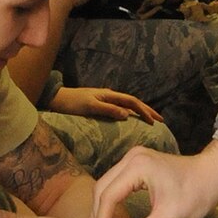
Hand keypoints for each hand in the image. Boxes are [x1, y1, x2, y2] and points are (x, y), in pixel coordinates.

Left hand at [51, 86, 165, 124]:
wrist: (57, 100)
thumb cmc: (71, 103)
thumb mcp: (90, 106)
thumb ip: (108, 109)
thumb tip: (127, 115)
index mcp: (109, 95)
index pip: (132, 102)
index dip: (144, 111)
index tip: (154, 122)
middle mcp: (109, 96)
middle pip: (133, 102)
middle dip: (147, 111)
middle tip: (161, 121)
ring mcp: (105, 100)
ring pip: (128, 105)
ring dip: (140, 112)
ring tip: (151, 120)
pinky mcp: (100, 105)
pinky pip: (120, 109)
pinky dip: (130, 113)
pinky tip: (132, 119)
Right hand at [91, 138, 217, 217]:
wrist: (214, 174)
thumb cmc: (196, 194)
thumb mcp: (170, 217)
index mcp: (138, 167)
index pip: (108, 195)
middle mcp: (131, 157)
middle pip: (102, 186)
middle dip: (97, 212)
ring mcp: (134, 157)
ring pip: (107, 183)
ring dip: (102, 206)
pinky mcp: (138, 162)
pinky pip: (116, 181)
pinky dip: (110, 198)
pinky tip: (110, 215)